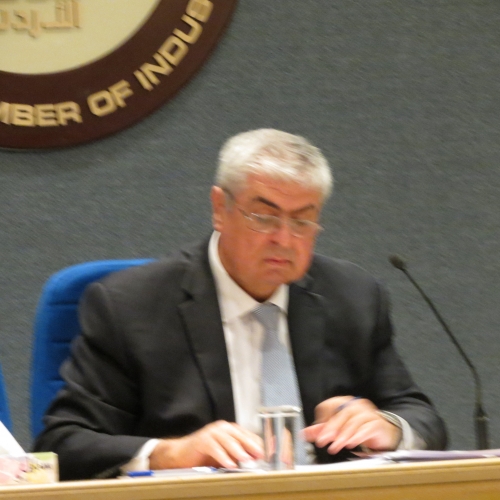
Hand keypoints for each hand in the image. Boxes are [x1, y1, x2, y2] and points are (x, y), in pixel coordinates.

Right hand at [149, 420, 263, 468]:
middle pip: (240, 436)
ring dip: (238, 451)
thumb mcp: (225, 455)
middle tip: (259, 457)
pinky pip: (214, 447)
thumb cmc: (204, 455)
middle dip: (251, 446)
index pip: (248, 435)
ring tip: (246, 460)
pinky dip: (223, 456)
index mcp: (230, 430)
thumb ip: (238, 455)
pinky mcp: (202, 440)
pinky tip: (229, 465)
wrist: (181, 454)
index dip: (257, 445)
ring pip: (228, 440)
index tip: (266, 455)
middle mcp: (222, 428)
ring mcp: (211, 432)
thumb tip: (255, 461)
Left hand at [303, 396, 400, 453]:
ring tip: (335, 447)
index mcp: (344, 402)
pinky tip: (351, 444)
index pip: (330, 405)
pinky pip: (367, 428)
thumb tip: (305, 433)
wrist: (383, 433)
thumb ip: (322, 430)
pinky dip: (358, 436)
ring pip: (353, 422)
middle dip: (331, 429)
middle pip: (342, 413)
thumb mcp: (338, 429)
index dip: (323, 418)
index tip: (317, 433)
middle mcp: (356, 404)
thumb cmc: (358, 428)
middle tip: (322, 441)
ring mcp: (368, 412)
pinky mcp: (377, 423)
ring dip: (343, 435)